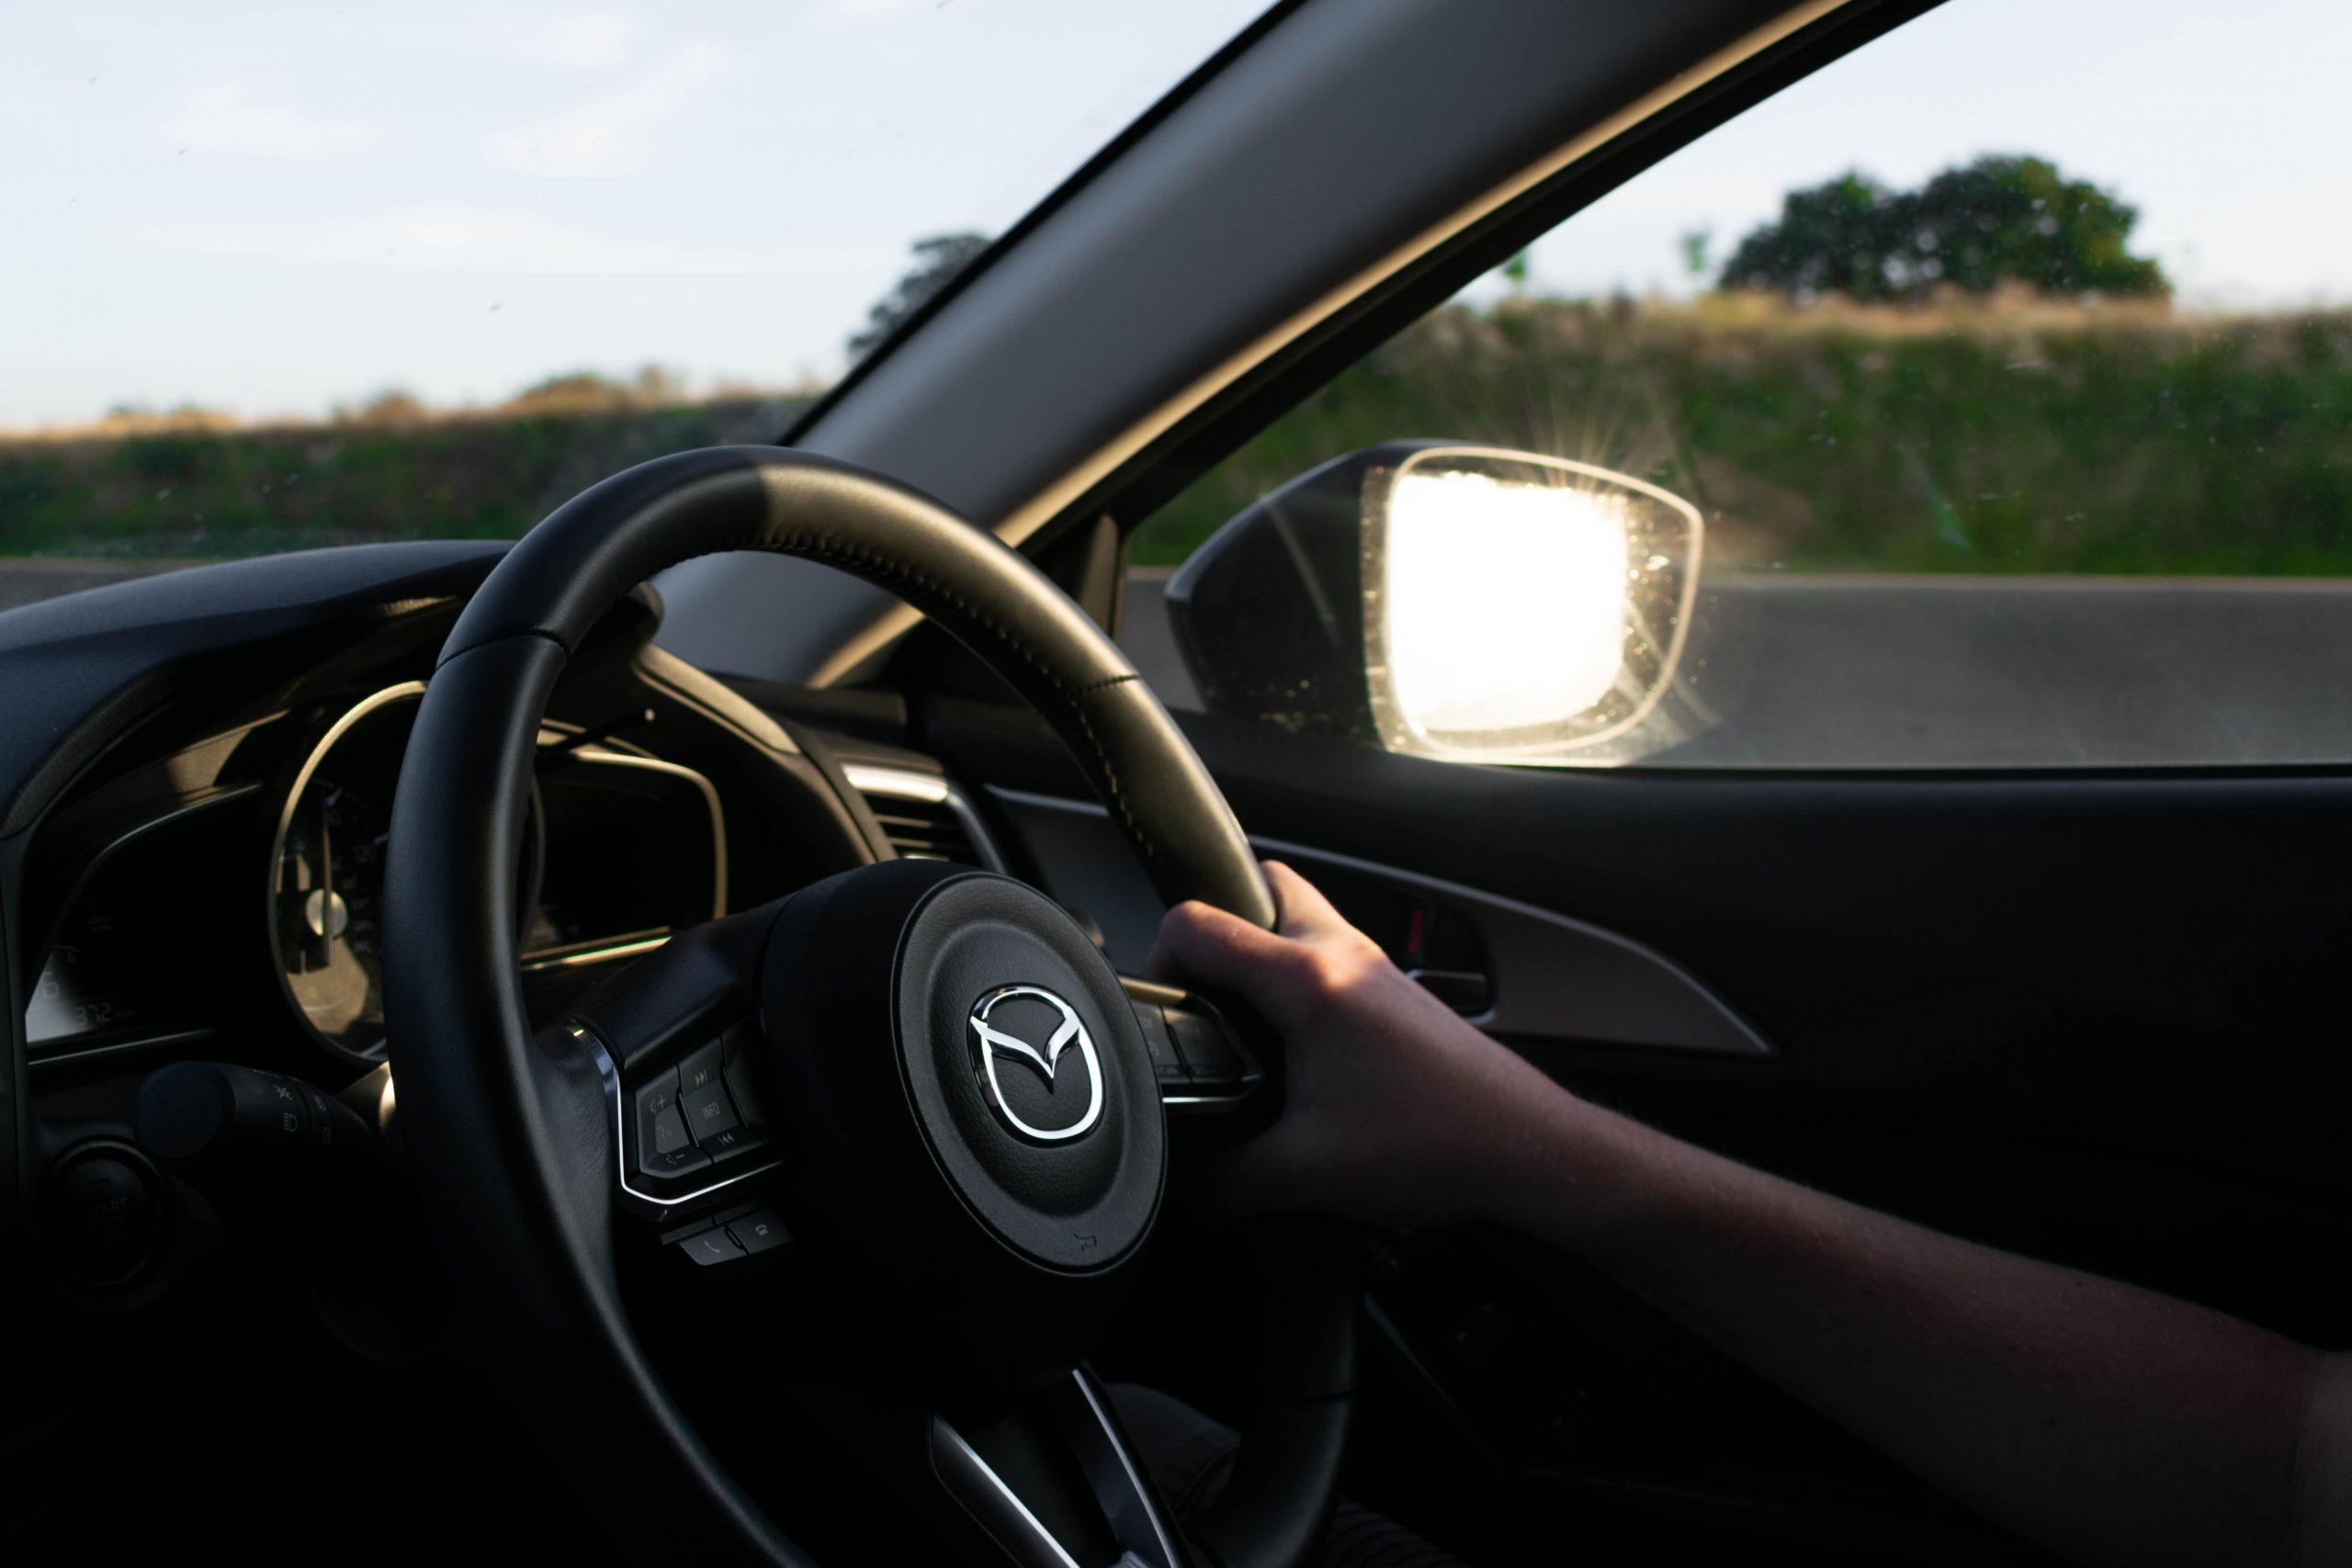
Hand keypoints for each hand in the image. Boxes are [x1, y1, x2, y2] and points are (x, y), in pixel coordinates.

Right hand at [1148, 861, 1572, 1228]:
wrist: (1528, 1149)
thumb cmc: (1441, 1144)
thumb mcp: (1308, 1175)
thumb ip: (1224, 1180)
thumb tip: (1178, 1183)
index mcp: (1309, 980)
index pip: (1198, 924)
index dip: (1157, 961)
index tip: (1156, 1009)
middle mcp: (1342, 954)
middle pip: (1257, 885)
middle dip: (1212, 931)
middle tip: (1195, 994)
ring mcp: (1374, 966)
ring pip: (1296, 918)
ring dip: (1257, 953)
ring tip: (1236, 1021)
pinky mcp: (1393, 992)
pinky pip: (1326, 957)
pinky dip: (1295, 981)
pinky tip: (1292, 1047)